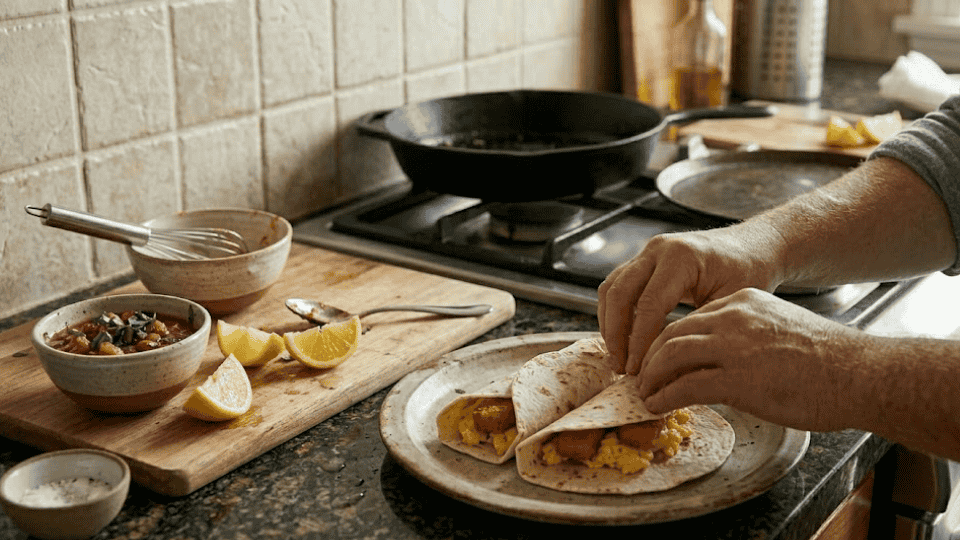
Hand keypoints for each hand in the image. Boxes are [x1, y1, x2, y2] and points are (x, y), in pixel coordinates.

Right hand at [598, 226, 780, 373]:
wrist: (753, 246)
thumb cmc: (750, 272)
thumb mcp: (731, 303)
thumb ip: (699, 329)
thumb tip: (671, 369)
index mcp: (682, 258)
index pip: (648, 305)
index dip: (638, 341)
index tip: (637, 370)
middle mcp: (658, 250)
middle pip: (619, 293)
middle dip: (615, 334)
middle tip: (621, 367)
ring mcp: (648, 252)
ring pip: (611, 288)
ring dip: (609, 324)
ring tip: (618, 357)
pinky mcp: (644, 261)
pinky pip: (617, 286)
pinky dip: (614, 313)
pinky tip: (623, 339)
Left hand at [638, 288, 859, 432]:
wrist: (861, 374)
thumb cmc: (831, 360)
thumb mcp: (780, 331)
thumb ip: (749, 339)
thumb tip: (724, 362)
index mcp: (744, 302)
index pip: (691, 318)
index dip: (668, 340)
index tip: (658, 358)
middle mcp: (733, 317)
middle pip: (672, 333)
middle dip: (650, 356)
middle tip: (641, 376)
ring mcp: (733, 347)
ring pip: (671, 355)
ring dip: (651, 376)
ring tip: (643, 393)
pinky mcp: (737, 379)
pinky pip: (684, 386)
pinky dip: (663, 397)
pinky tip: (656, 406)